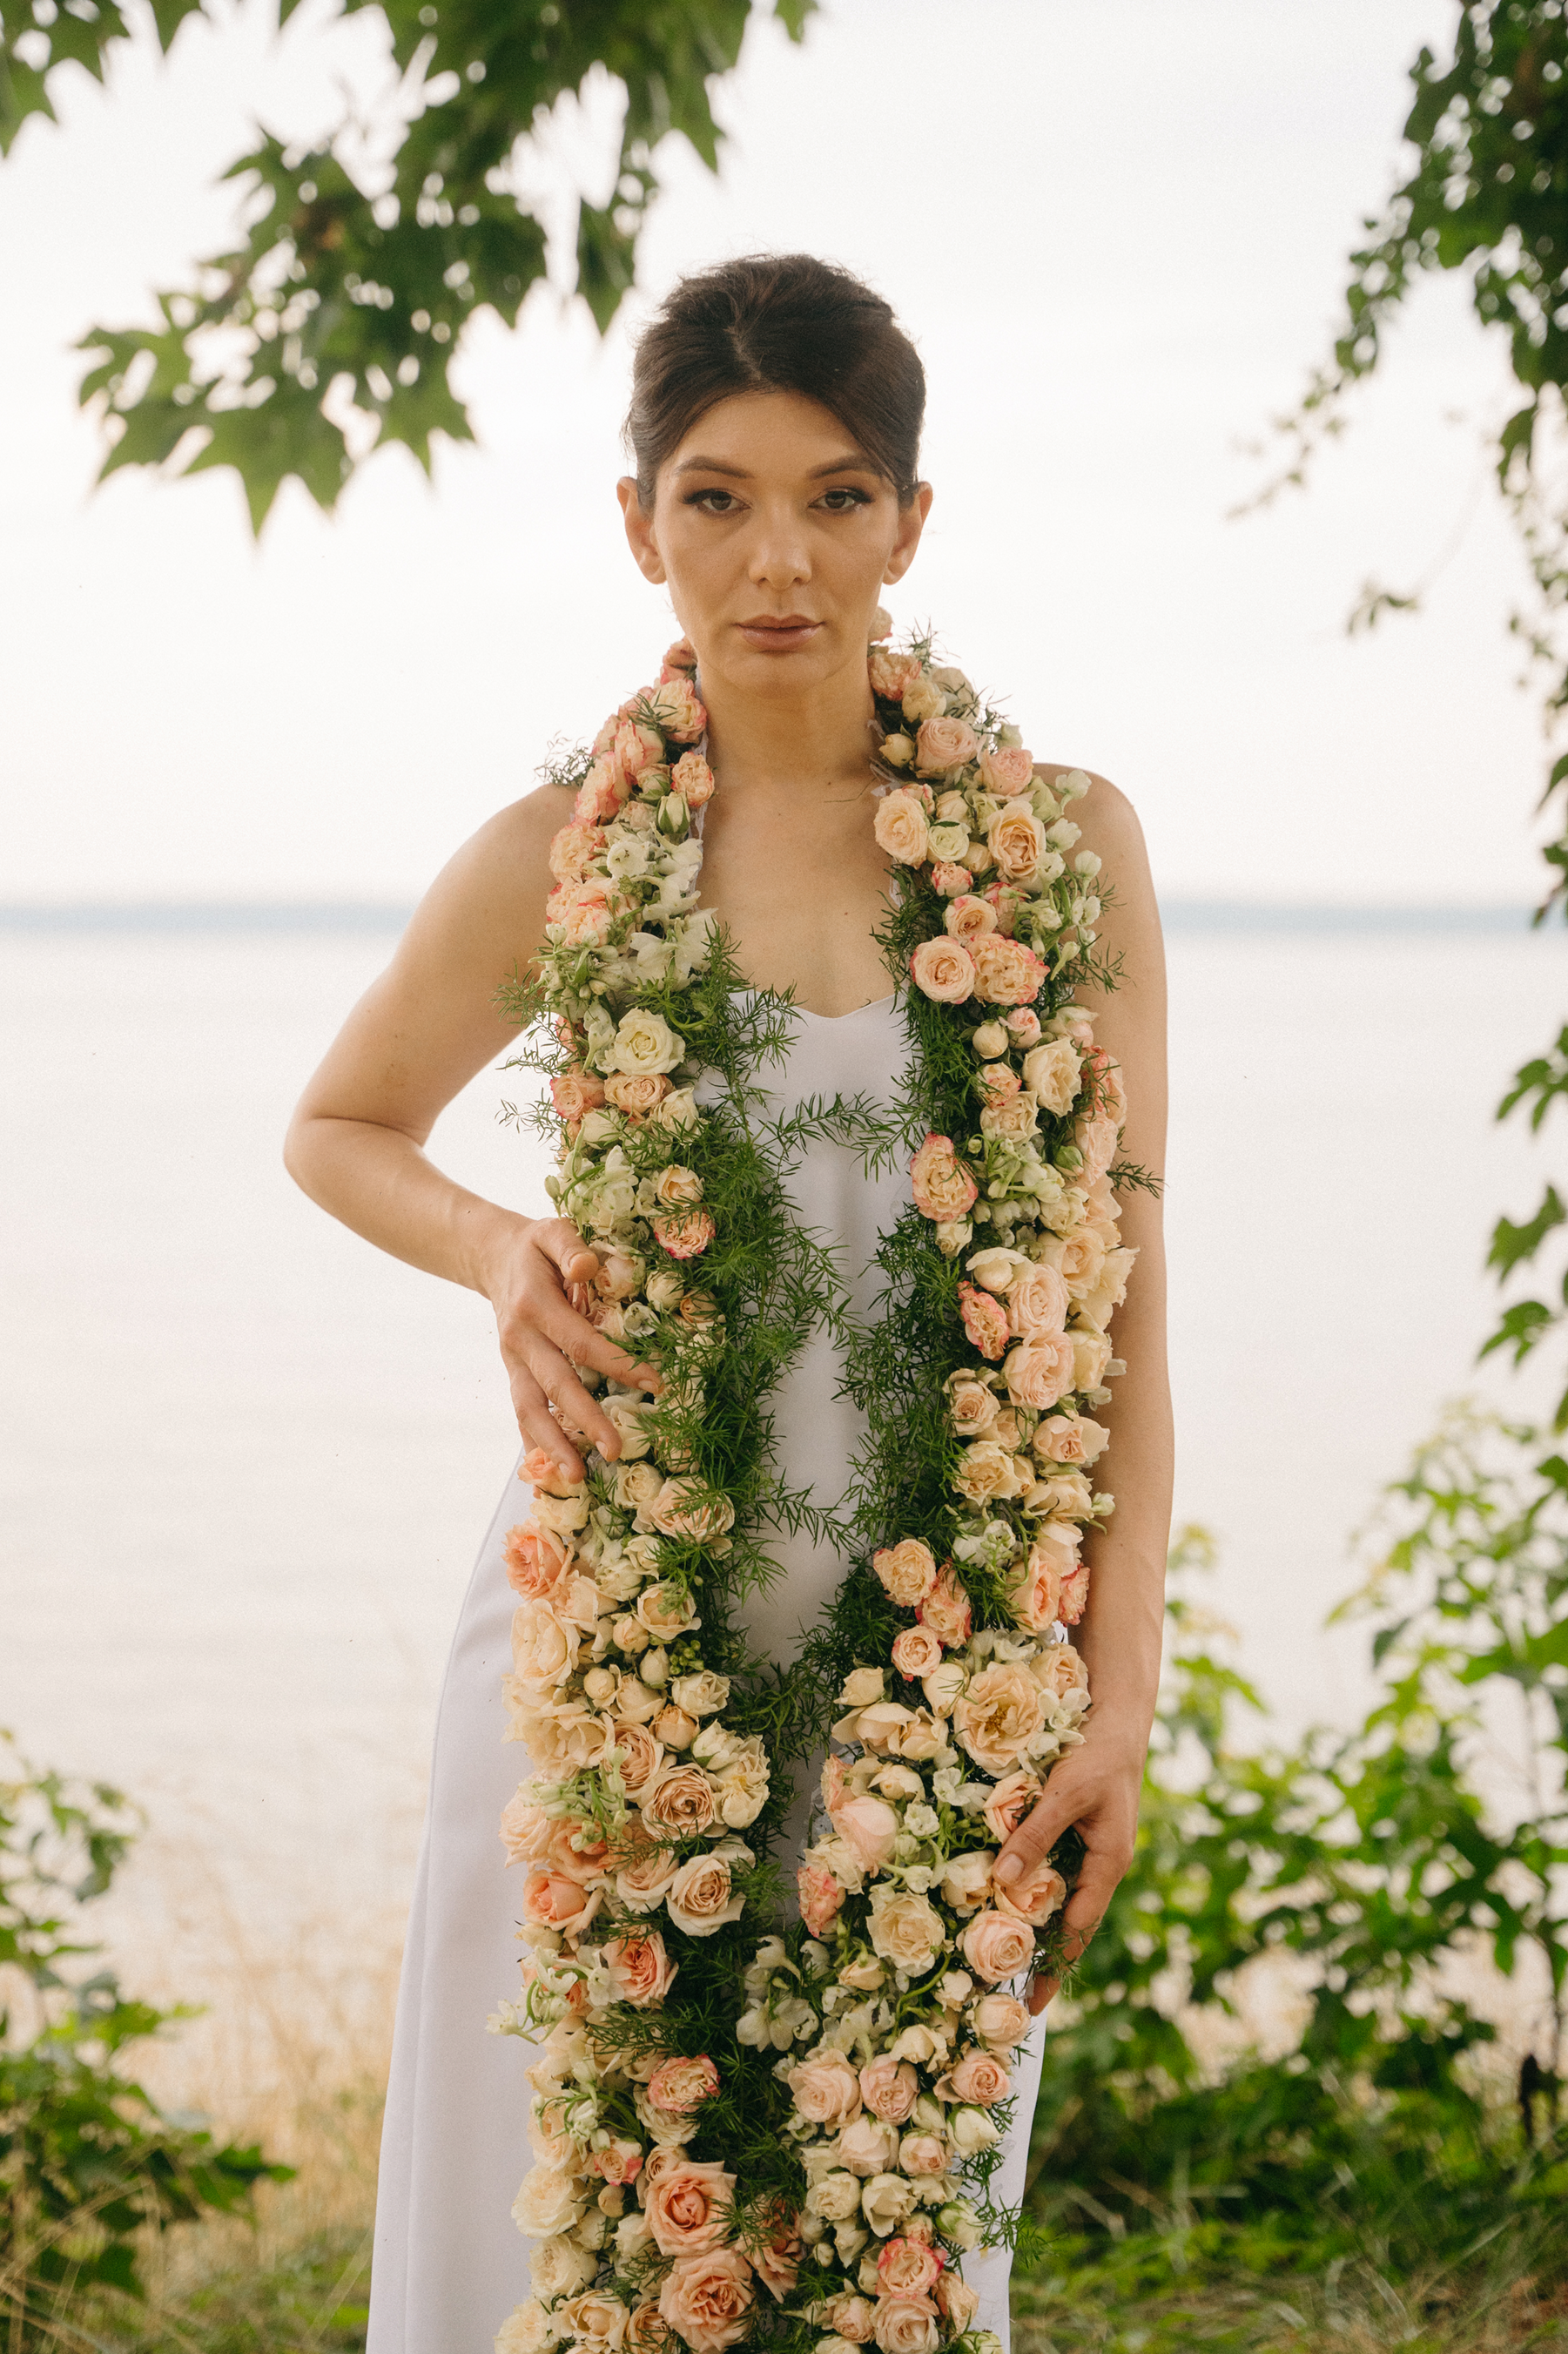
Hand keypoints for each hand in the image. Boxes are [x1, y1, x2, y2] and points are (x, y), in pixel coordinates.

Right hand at [485, 1216, 659, 1480]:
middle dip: (585, 1420)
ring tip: (577, 1475)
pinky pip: (520, 1410)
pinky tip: (549, 1468)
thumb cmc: (535, 1247)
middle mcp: (521, 1338)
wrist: (491, 1257)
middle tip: (616, 1450)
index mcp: (535, 1305)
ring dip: (552, 1444)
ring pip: (529, 1408)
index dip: (618, 1364)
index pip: (581, 1342)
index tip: (655, 1383)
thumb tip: (589, 1264)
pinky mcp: (513, 1371)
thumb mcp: (551, 1231)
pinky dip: (533, 1440)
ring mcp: (513, 1359)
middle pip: (555, 1385)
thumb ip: (570, 1245)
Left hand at [993, 1716, 1144, 2016]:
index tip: (1030, 2004)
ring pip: (1055, 1893)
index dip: (1054, 1967)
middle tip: (1000, 1988)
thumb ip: (1034, 1835)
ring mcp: (1089, 1847)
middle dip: (1039, 1953)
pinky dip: (1027, 1881)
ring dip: (1030, 1918)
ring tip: (994, 1952)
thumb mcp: (1064, 1794)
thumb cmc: (1097, 1754)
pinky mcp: (1075, 1829)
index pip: (1077, 1930)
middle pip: (1067, 1920)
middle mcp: (1101, 1863)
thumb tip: (1001, 1882)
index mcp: (1108, 1863)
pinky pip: (1050, 1865)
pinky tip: (1000, 1891)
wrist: (1118, 1716)